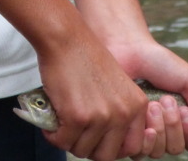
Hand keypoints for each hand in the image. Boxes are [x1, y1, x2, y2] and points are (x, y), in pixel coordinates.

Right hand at [34, 20, 150, 160]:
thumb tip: (104, 142)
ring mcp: (102, 117)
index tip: (94, 139)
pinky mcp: (78, 117)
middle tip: (74, 134)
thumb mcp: (116, 85)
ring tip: (60, 126)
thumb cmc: (85, 56)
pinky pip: (63, 141)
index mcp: (137, 106)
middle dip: (87, 148)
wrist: (66, 37)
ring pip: (82, 150)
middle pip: (106, 156)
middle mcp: (123, 114)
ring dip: (68, 141)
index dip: (109, 147)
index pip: (131, 148)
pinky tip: (50, 124)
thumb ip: (118, 112)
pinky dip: (53, 136)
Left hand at [108, 38, 187, 157]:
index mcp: (180, 119)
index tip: (184, 108)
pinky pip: (136, 150)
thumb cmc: (159, 62)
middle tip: (166, 100)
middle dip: (173, 125)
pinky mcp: (122, 130)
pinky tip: (141, 113)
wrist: (128, 49)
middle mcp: (162, 129)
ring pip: (157, 151)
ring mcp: (141, 130)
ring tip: (152, 103)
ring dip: (158, 127)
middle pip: (176, 149)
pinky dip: (142, 135)